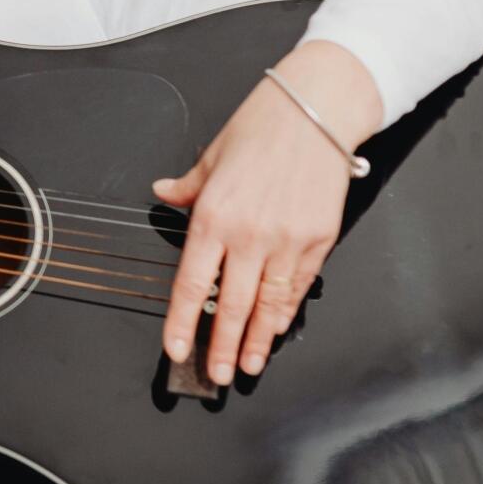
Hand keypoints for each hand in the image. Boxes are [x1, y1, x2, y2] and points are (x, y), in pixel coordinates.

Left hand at [150, 42, 379, 385]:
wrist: (317, 109)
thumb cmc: (264, 125)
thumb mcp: (213, 154)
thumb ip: (188, 187)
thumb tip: (164, 194)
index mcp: (214, 216)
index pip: (190, 283)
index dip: (181, 322)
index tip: (176, 349)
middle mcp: (248, 234)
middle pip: (229, 304)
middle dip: (220, 346)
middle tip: (215, 374)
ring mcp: (286, 240)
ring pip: (267, 304)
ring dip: (256, 340)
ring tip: (247, 365)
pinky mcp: (318, 240)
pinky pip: (299, 287)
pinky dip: (287, 312)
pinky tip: (278, 330)